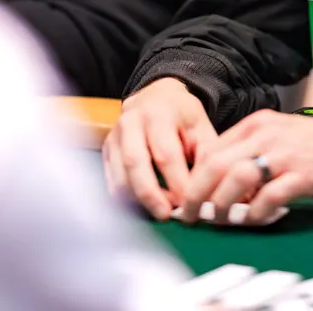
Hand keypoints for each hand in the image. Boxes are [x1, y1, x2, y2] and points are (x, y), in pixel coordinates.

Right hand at [102, 78, 218, 219]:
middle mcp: (131, 121)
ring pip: (119, 174)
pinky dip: (125, 198)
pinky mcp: (106, 149)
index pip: (166, 154)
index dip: (178, 183)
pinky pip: (110, 179)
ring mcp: (115, 135)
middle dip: (151, 194)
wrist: (156, 96)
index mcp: (159, 113)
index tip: (191, 204)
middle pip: (135, 162)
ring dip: (137, 200)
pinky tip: (142, 207)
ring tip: (159, 212)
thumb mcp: (201, 125)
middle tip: (166, 216)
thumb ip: (205, 154)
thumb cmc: (182, 115)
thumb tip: (206, 189)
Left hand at [178, 110, 312, 225]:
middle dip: (196, 194)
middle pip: (215, 163)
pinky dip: (255, 213)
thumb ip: (256, 152)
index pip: (212, 149)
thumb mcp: (285, 137)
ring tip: (220, 220)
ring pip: (235, 179)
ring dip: (221, 205)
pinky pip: (268, 197)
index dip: (194, 177)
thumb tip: (224, 181)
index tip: (189, 198)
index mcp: (260, 123)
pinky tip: (256, 219)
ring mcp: (287, 154)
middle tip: (190, 215)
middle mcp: (268, 134)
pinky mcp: (305, 175)